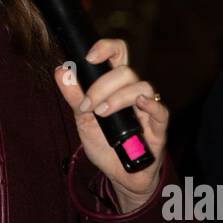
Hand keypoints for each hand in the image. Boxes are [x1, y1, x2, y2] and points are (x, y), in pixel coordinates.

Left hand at [55, 38, 167, 208]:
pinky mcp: (159, 127)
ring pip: (141, 86)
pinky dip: (150, 104)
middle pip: (126, 70)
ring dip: (117, 98)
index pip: (117, 55)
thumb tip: (61, 71)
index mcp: (115, 86)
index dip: (106, 47)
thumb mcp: (83, 120)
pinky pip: (161, 109)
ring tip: (101, 114)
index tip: (89, 56)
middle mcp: (133, 92)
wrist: (120, 175)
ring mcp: (147, 108)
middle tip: (87, 106)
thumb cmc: (105, 144)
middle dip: (101, 86)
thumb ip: (74, 96)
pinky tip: (138, 106)